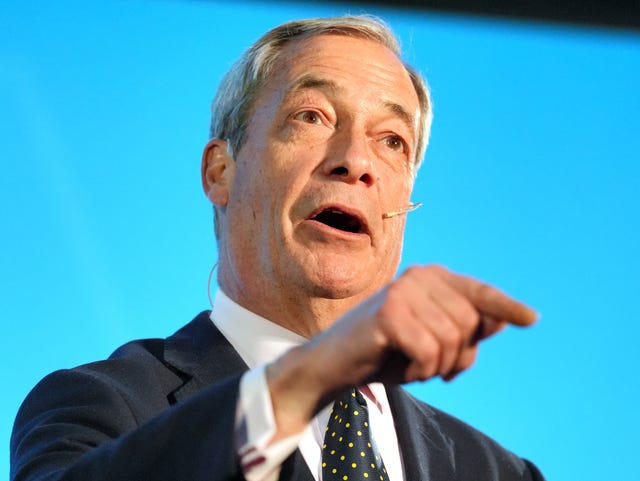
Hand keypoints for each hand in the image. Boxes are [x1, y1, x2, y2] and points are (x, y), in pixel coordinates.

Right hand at [266, 264, 537, 439]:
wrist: (335, 364)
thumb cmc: (386, 352)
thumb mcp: (431, 341)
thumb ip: (463, 329)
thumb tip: (500, 321)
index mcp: (430, 278)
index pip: (478, 292)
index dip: (506, 307)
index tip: (532, 319)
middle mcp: (418, 277)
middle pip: (471, 323)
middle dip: (458, 355)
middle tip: (433, 366)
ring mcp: (402, 292)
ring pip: (453, 339)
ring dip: (437, 365)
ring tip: (414, 365)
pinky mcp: (389, 313)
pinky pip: (430, 351)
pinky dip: (421, 371)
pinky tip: (404, 368)